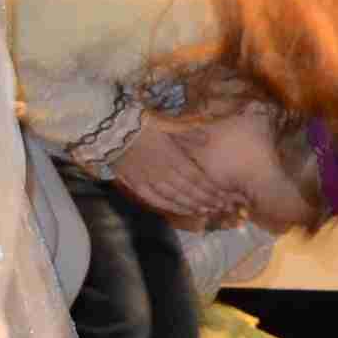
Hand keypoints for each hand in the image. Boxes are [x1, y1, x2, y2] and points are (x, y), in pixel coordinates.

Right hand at [102, 118, 234, 221]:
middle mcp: (164, 173)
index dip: (211, 189)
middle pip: (189, 191)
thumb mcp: (169, 125)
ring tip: (205, 212)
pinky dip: (170, 207)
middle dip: (206, 201)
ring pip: (174, 198)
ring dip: (191, 206)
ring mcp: (150, 181)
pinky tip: (181, 211)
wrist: (113, 133)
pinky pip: (156, 200)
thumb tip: (207, 139)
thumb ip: (189, 134)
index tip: (224, 196)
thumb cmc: (143, 126)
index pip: (197, 178)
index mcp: (174, 158)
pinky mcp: (137, 186)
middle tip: (220, 208)